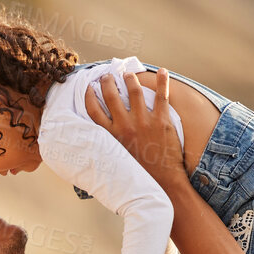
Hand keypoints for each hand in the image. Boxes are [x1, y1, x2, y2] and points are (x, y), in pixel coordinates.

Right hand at [85, 66, 184, 185]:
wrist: (161, 182)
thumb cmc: (136, 175)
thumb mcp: (114, 162)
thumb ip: (104, 150)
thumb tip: (91, 150)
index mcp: (110, 136)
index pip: (93, 109)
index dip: (89, 95)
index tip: (89, 87)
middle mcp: (124, 126)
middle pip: (111, 95)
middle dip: (108, 81)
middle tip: (107, 76)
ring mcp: (143, 122)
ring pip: (134, 91)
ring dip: (130, 78)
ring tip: (128, 74)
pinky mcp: (161, 121)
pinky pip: (162, 96)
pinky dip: (162, 82)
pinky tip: (163, 71)